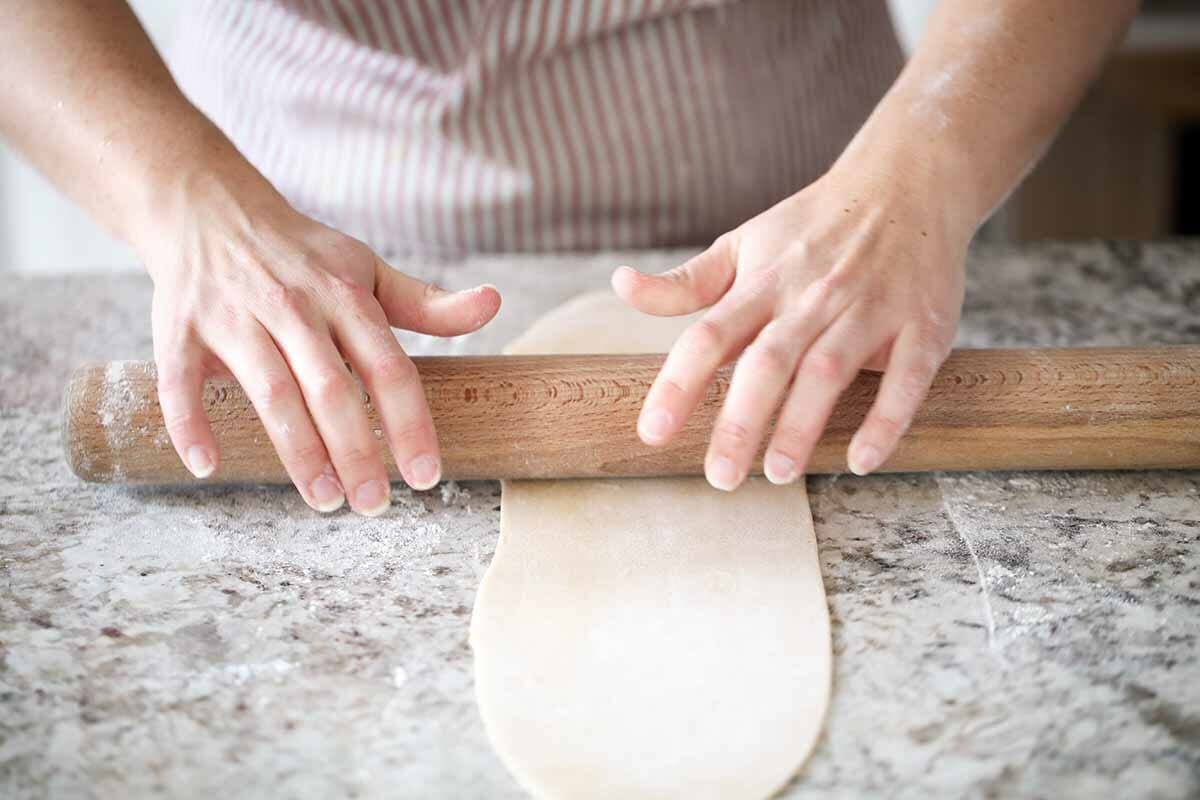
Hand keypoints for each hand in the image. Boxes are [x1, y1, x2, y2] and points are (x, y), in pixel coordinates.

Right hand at [140, 169, 499, 514]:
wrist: (206, 206)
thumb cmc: (300, 254)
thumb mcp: (368, 269)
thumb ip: (428, 303)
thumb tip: (493, 305)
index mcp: (344, 296)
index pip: (389, 367)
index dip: (411, 424)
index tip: (426, 476)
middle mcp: (293, 307)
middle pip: (332, 388)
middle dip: (357, 451)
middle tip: (374, 505)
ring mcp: (234, 318)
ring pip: (271, 390)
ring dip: (297, 451)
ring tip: (324, 501)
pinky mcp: (179, 330)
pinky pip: (180, 381)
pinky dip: (190, 423)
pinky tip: (210, 466)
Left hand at [612, 163, 968, 489]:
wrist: (909, 181)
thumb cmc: (813, 227)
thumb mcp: (744, 242)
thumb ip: (686, 282)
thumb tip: (621, 286)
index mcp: (764, 281)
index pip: (710, 334)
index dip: (679, 384)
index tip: (653, 433)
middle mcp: (813, 295)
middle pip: (768, 361)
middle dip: (741, 421)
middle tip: (719, 477)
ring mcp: (870, 309)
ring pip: (829, 370)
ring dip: (802, 425)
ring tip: (777, 474)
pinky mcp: (923, 326)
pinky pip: (906, 379)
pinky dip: (886, 420)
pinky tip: (861, 461)